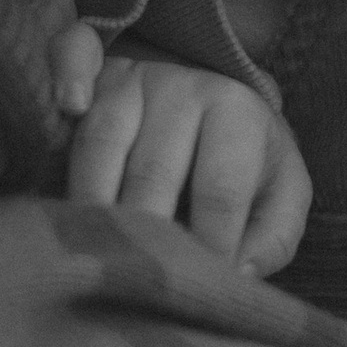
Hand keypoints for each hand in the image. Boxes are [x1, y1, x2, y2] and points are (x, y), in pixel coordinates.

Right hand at [56, 35, 311, 275]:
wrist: (216, 102)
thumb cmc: (248, 165)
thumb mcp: (280, 196)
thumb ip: (273, 239)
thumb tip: (235, 274)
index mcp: (239, 116)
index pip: (220, 189)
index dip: (207, 246)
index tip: (195, 288)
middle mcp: (186, 89)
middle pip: (154, 171)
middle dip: (146, 234)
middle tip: (138, 282)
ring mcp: (135, 79)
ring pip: (103, 140)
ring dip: (93, 201)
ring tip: (91, 250)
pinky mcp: (95, 76)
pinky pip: (72, 58)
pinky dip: (65, 75)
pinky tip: (66, 107)